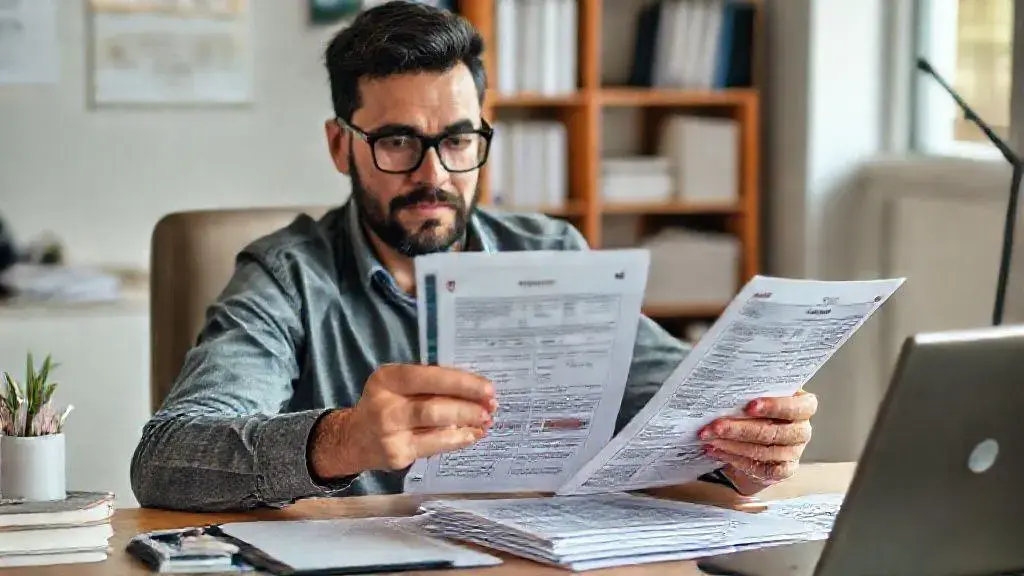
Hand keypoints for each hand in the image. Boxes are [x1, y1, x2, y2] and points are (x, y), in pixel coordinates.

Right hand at [310, 364, 495, 478]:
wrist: (354, 438)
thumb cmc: (387, 404)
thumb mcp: (398, 385)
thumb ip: (430, 383)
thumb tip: (476, 390)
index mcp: (387, 378)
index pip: (430, 376)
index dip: (462, 383)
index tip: (488, 388)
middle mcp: (384, 404)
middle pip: (433, 405)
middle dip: (468, 406)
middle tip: (492, 407)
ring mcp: (388, 432)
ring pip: (435, 426)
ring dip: (466, 423)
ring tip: (485, 421)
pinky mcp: (396, 454)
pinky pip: (434, 446)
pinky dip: (457, 440)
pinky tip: (471, 435)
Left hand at [699, 390, 816, 494]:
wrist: (757, 436)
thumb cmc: (759, 409)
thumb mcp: (759, 395)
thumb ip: (752, 391)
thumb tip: (726, 388)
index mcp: (804, 406)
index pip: (798, 407)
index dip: (775, 406)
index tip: (749, 406)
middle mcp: (802, 430)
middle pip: (774, 432)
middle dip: (741, 429)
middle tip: (716, 426)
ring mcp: (794, 452)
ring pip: (764, 452)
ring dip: (732, 446)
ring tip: (710, 439)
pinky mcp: (783, 470)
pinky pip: (760, 469)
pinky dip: (735, 460)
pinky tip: (717, 451)